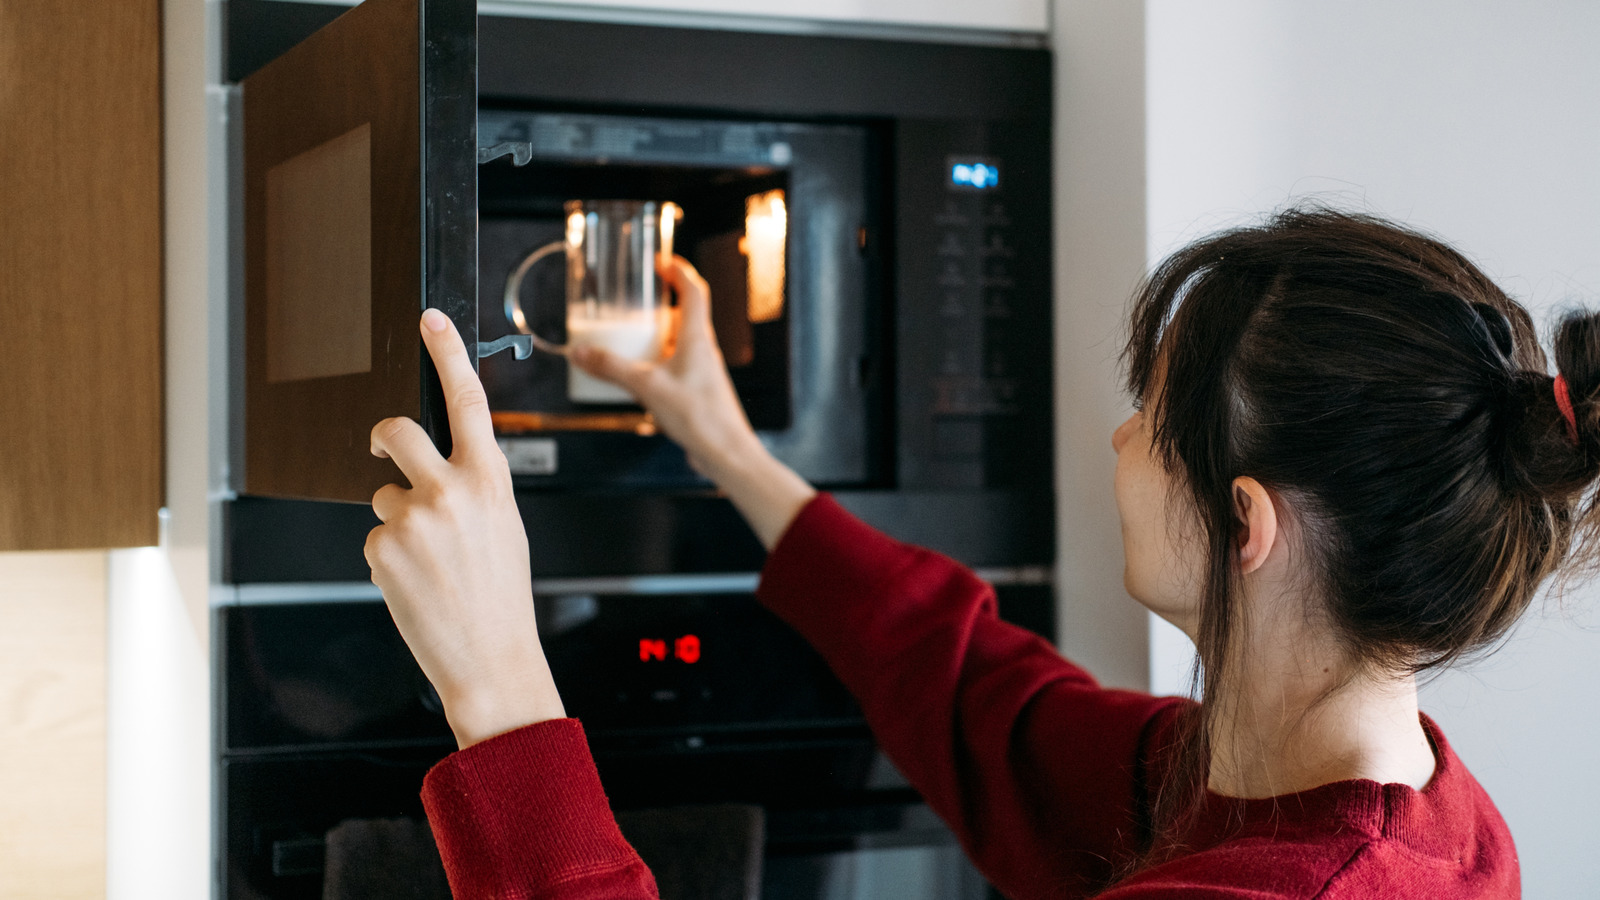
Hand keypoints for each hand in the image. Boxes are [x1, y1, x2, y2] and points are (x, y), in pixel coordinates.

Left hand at [365, 308, 565, 748]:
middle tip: (383, 447)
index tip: (430, 320)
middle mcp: (452, 489)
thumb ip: (476, 486)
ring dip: (397, 520)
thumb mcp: (506, 526)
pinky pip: (375, 537)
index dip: (446, 353)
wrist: (491, 658)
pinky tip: (416, 583)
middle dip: (383, 436)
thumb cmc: (501, 596)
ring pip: (383, 494)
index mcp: (491, 478)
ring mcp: (414, 518)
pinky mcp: (383, 549)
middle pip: (397, 431)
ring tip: (428, 561)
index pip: (467, 399)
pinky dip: (390, 557)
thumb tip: (441, 467)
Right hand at [569, 257, 761, 479]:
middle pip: (685, 315)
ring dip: (658, 336)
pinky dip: (657, 363)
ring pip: (679, 342)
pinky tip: (639, 378)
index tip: (661, 263)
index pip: (694, 290)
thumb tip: (581, 353)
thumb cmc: (700, 417)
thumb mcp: (647, 387)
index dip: (679, 271)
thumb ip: (611, 368)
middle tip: (637, 302)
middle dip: (660, 305)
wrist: (726, 453)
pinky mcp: (697, 391)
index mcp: (697, 338)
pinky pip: (676, 367)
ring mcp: (702, 371)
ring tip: (631, 338)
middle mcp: (703, 350)